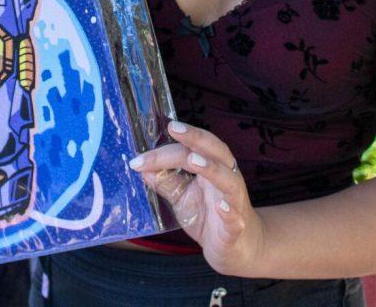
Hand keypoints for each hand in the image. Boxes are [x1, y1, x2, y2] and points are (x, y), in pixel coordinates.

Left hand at [130, 121, 265, 276]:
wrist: (235, 247)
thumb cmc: (208, 216)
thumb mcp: (181, 197)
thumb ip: (166, 182)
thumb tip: (142, 168)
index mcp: (212, 167)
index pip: (189, 151)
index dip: (163, 153)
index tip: (138, 160)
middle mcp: (225, 178)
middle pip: (215, 151)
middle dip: (196, 138)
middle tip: (173, 128)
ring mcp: (234, 202)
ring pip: (229, 180)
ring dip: (211, 169)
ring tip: (192, 160)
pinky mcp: (236, 227)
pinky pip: (235, 217)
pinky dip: (229, 211)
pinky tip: (221, 207)